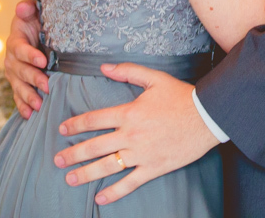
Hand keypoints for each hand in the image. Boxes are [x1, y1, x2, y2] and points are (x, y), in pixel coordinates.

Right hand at [4, 0, 48, 117]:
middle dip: (33, 79)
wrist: (34, 33)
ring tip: (38, 105)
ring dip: (28, 96)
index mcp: (15, 41)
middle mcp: (11, 59)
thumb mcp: (33, 12)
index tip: (44, 61)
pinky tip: (29, 115)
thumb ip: (28, 9)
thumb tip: (23, 7)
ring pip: (18, 86)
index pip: (20, 49)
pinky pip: (18, 97)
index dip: (30, 55)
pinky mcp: (18, 84)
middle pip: (20, 71)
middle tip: (47, 86)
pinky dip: (22, 107)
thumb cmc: (36, 22)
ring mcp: (14, 74)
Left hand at [54, 63, 218, 205]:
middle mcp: (131, 135)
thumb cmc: (180, 96)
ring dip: (86, 173)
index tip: (62, 130)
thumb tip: (104, 67)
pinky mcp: (154, 167)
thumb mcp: (154, 78)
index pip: (94, 120)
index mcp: (129, 113)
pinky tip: (100, 197)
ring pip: (107, 166)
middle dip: (73, 154)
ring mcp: (142, 154)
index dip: (75, 125)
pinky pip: (130, 182)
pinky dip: (115, 192)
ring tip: (70, 179)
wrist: (207, 117)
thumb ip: (127, 72)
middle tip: (57, 160)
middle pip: (94, 146)